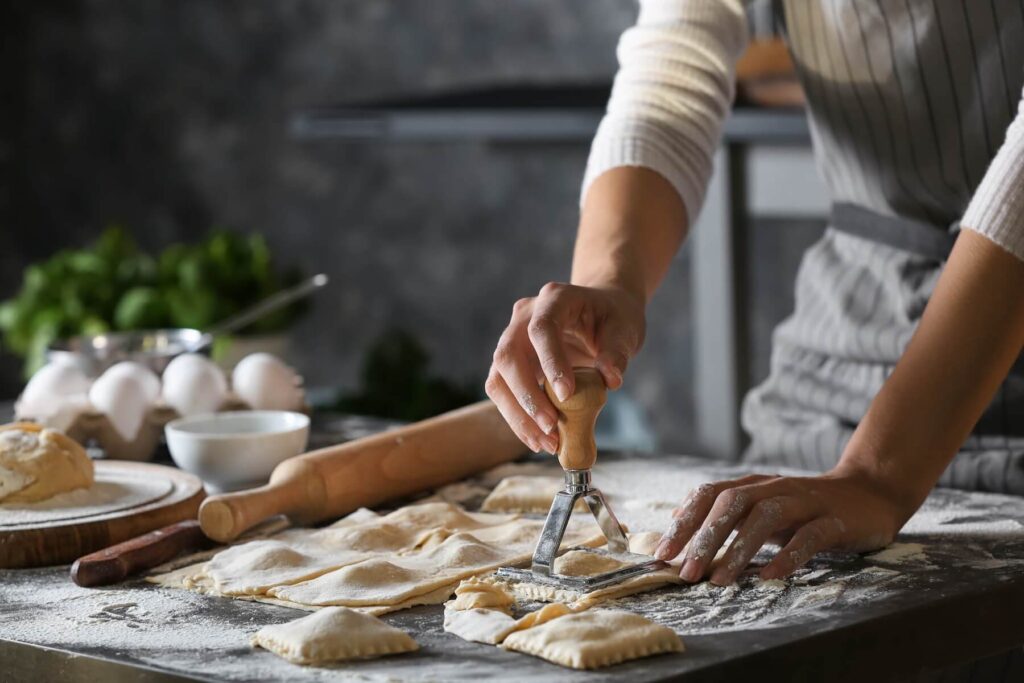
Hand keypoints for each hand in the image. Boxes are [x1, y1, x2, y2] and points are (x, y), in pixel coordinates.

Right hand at [485, 282, 644, 452]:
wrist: (600, 313)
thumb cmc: (612, 317)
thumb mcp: (625, 329)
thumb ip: (617, 352)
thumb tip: (611, 379)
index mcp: (554, 299)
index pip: (541, 329)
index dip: (550, 362)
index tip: (567, 395)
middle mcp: (524, 317)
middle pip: (508, 356)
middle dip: (527, 396)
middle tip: (552, 428)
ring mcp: (513, 340)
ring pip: (498, 379)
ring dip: (518, 415)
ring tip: (546, 443)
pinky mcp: (511, 366)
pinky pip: (504, 394)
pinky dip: (519, 420)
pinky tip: (539, 440)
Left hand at [653, 470, 907, 584]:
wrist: (869, 493)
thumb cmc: (806, 508)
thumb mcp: (762, 507)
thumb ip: (726, 516)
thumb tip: (680, 526)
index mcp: (753, 485)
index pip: (709, 494)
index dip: (684, 521)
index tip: (662, 552)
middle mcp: (774, 488)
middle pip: (732, 502)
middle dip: (705, 537)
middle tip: (687, 571)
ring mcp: (805, 501)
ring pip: (766, 516)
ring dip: (739, 548)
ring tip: (720, 580)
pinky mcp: (835, 520)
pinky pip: (809, 536)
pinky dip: (787, 556)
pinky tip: (769, 576)